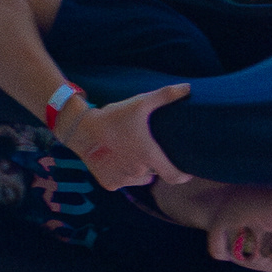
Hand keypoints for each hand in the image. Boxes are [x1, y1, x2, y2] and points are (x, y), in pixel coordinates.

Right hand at [61, 82, 190, 188]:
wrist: (82, 129)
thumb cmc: (114, 116)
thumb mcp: (140, 103)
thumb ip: (166, 96)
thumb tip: (189, 87)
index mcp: (149, 156)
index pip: (174, 176)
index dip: (182, 176)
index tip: (187, 172)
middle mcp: (138, 172)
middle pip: (154, 172)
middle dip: (153, 162)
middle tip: (146, 148)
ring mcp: (123, 180)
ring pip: (140, 178)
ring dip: (139, 169)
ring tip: (131, 153)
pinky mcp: (110, 184)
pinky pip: (123, 180)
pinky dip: (123, 173)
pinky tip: (117, 159)